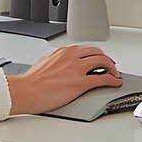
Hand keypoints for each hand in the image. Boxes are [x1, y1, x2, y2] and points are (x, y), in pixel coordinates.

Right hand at [6, 45, 121, 115]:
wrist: (26, 91)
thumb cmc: (31, 81)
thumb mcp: (43, 62)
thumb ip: (53, 60)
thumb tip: (55, 62)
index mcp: (62, 52)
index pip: (84, 49)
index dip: (94, 55)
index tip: (97, 60)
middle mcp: (71, 57)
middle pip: (97, 52)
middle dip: (106, 59)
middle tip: (109, 66)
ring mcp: (77, 69)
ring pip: (104, 62)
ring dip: (112, 68)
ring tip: (114, 74)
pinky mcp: (81, 83)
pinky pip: (103, 79)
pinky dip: (113, 80)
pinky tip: (115, 83)